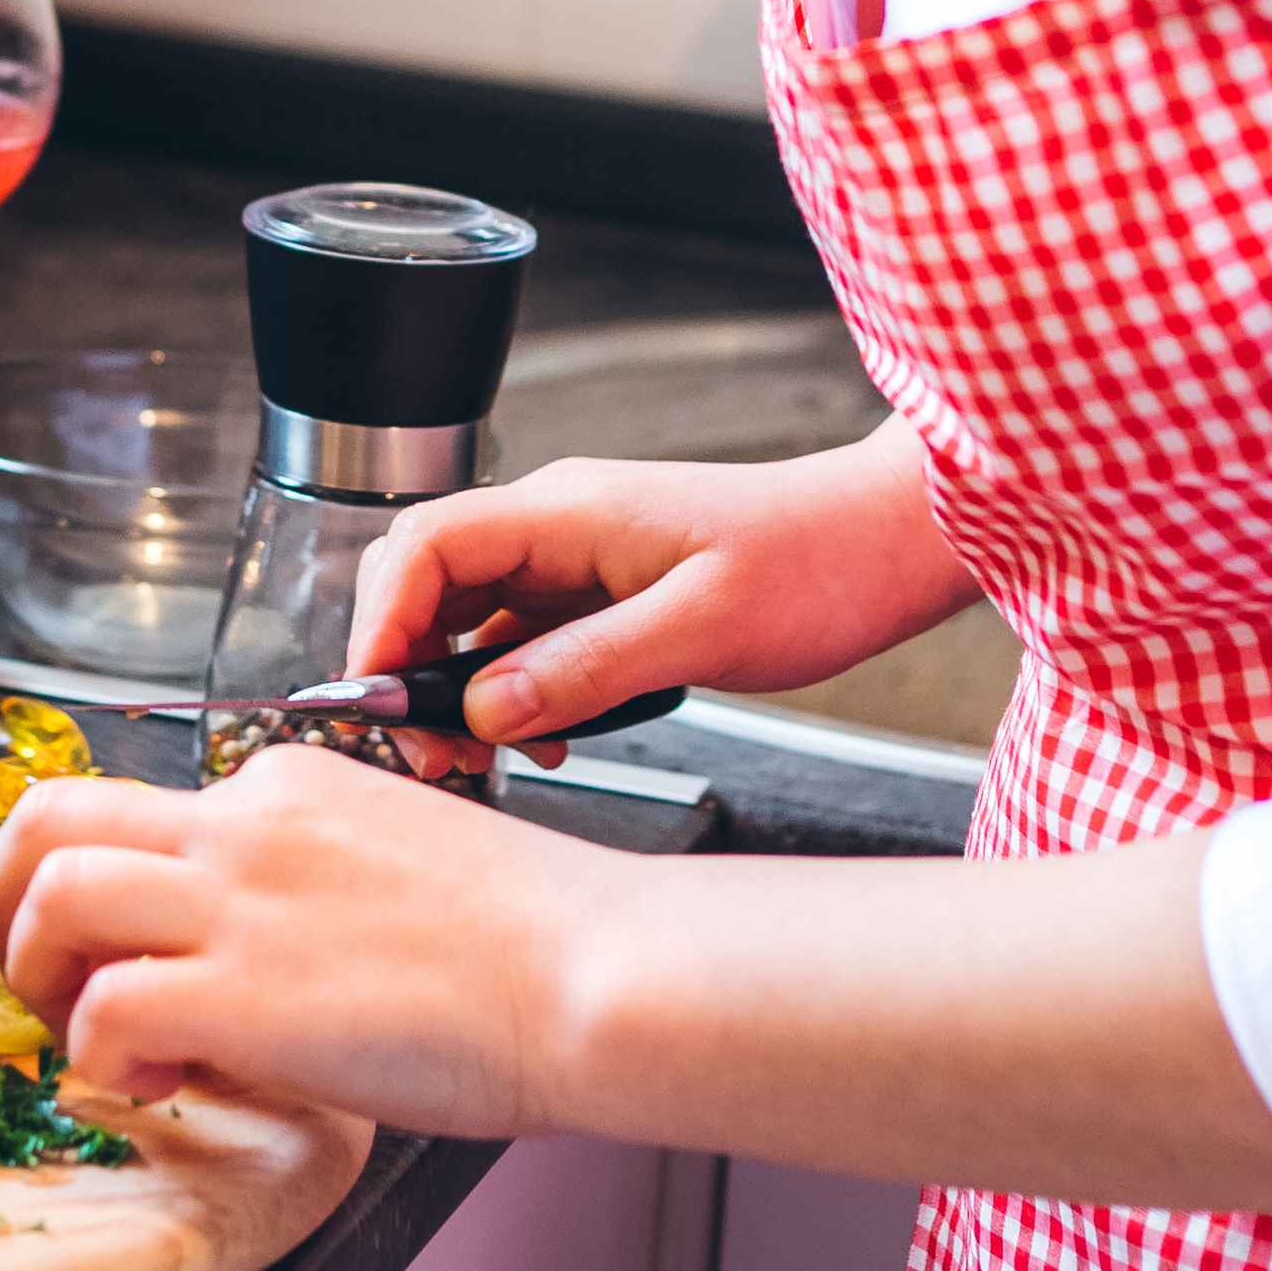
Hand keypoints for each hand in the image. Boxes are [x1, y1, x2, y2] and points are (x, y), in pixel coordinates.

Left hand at [0, 750, 609, 1131]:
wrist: (601, 974)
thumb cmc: (539, 944)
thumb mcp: (399, 865)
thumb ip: (305, 891)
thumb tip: (249, 961)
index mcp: (287, 787)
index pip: (136, 805)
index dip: (96, 884)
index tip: (112, 949)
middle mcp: (245, 824)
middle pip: (46, 817)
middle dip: (3, 904)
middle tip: (41, 979)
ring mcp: (237, 901)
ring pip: (48, 895)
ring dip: (41, 981)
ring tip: (91, 1039)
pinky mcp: (243, 991)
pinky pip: (103, 1014)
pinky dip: (103, 1063)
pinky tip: (163, 1087)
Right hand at [347, 420, 972, 752]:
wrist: (891, 544)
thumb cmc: (817, 565)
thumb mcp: (701, 628)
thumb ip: (586, 668)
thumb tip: (484, 711)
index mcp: (567, 512)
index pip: (426, 545)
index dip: (383, 623)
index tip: (380, 702)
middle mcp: (559, 528)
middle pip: (429, 582)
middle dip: (409, 666)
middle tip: (433, 750)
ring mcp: (581, 561)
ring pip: (472, 618)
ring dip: (460, 690)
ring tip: (487, 758)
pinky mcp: (607, 596)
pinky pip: (524, 641)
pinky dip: (514, 694)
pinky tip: (547, 740)